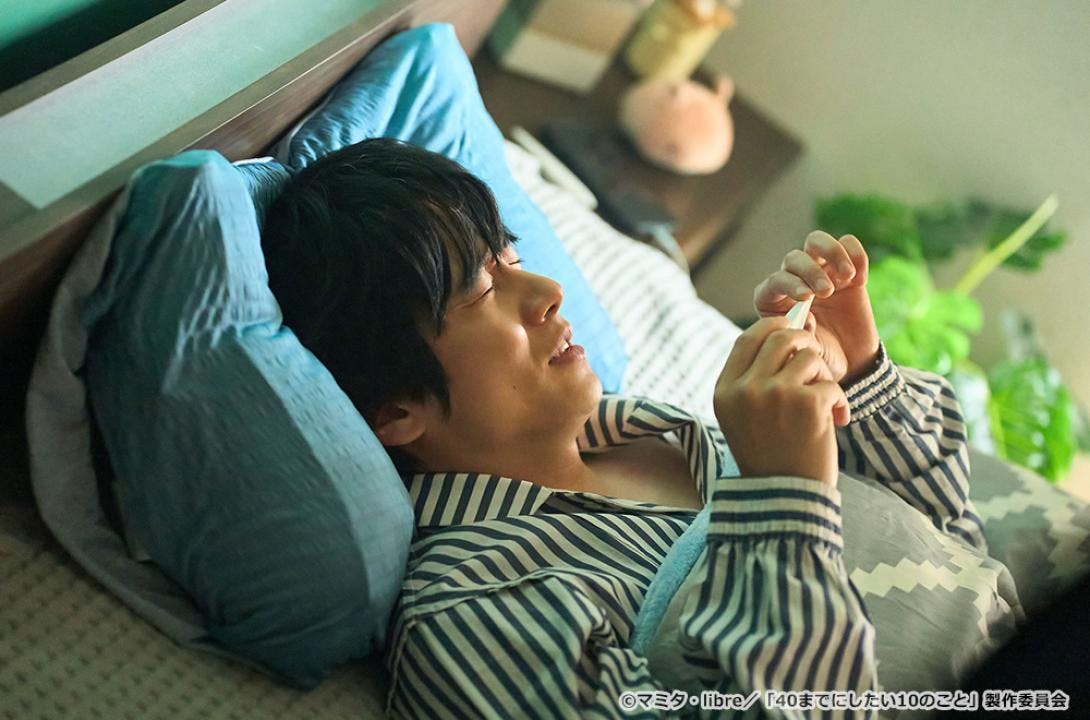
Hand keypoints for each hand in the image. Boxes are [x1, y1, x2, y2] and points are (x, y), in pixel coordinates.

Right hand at [714, 316, 849, 485]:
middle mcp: (745, 388)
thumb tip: (780, 332)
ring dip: (824, 375)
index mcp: (725, 390)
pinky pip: (831, 383)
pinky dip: (840, 401)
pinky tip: (838, 420)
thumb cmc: (768, 457)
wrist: (784, 499)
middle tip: (816, 362)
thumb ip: (750, 379)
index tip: (789, 333)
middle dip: (804, 343)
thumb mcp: (742, 417)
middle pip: (780, 336)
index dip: (771, 328)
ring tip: (825, 401)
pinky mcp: (806, 404)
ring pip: (809, 356)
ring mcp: (775, 394)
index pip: (747, 338)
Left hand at [753, 231, 879, 385]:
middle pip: (794, 258)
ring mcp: (821, 273)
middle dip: (810, 271)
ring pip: (816, 241)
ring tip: (845, 277)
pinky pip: (848, 244)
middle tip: (826, 292)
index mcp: (774, 303)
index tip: (807, 298)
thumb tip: (804, 317)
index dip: (788, 284)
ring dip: (831, 252)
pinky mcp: (847, 271)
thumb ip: (800, 337)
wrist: (851, 364)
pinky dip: (854, 253)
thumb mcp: (806, 355)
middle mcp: (794, 282)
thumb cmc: (820, 360)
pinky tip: (859, 278)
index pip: (773, 281)